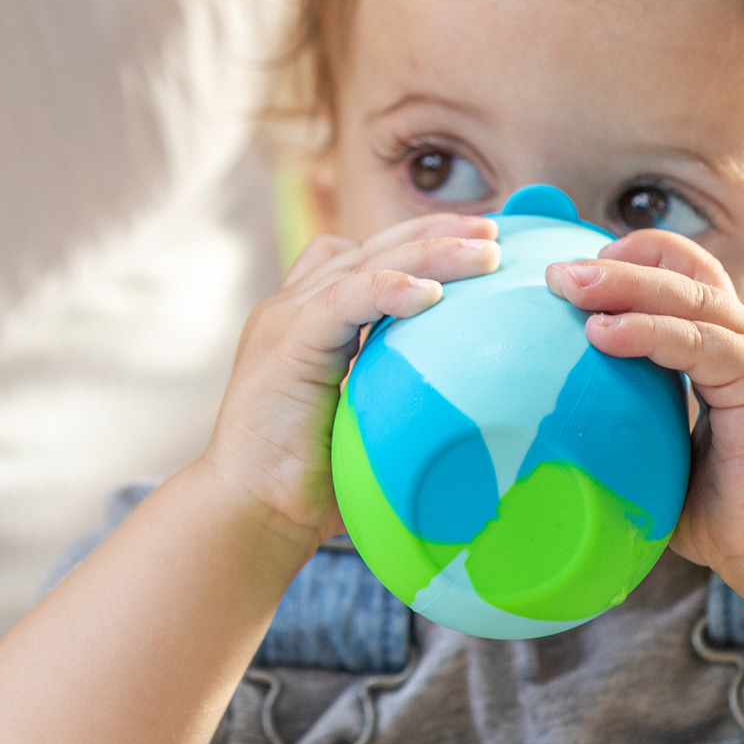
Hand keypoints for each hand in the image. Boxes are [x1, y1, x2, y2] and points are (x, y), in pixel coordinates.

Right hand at [203, 213, 497, 543]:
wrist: (249, 512)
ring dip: (430, 252)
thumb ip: (399, 392)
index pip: (369, 256)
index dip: (423, 241)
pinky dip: (388, 288)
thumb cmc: (312, 482)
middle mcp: (296, 306)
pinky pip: (343, 299)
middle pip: (375, 245)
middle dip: (437, 232)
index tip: (480, 243)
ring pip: (367, 262)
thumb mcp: (367, 419)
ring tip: (484, 253)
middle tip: (494, 232)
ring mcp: (287, 318)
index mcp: (312, 319)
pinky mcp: (286, 342)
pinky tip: (431, 294)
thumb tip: (472, 402)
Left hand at [544, 228, 743, 581]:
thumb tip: (553, 429)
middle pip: (678, 274)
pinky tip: (603, 333)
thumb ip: (627, 425)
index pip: (681, 276)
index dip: (632, 262)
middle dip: (614, 265)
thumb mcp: (664, 455)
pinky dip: (648, 332)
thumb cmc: (728, 512)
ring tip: (569, 286)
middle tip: (556, 273)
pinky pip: (698, 343)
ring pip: (687, 298)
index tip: (573, 273)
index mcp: (726, 348)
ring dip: (625, 286)